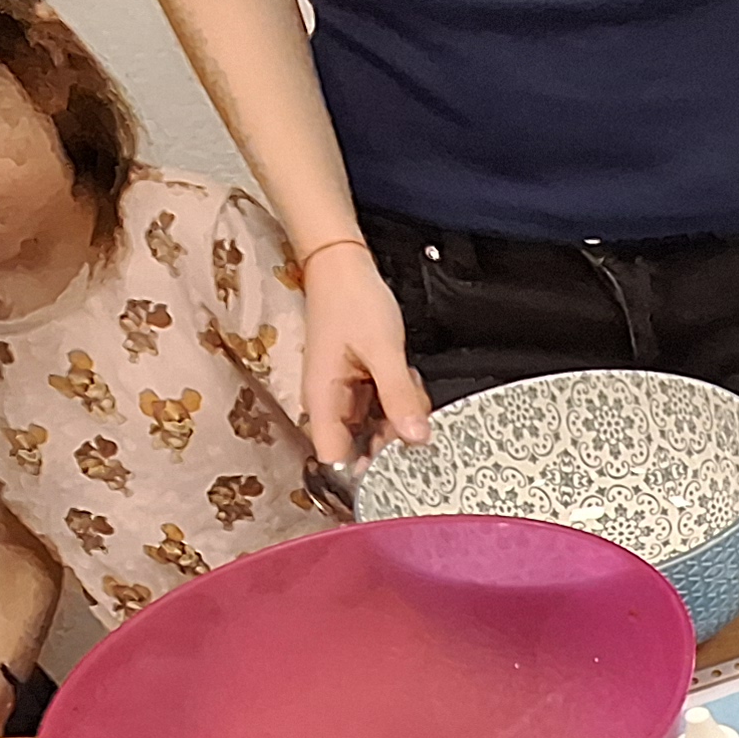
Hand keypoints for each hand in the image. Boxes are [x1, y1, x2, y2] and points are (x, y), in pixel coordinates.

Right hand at [297, 239, 433, 465]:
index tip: (400, 467)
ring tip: (407, 382)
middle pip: (362, 449)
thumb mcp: (382, 350)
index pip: (336, 461)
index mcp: (322, 402)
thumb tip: (416, 439)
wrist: (343, 265)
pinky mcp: (360, 385)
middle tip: (413, 410)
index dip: (365, 473)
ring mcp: (345, 396)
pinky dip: (400, 398)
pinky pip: (384, 407)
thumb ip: (398, 397)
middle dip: (394, 437)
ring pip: (378, 428)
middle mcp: (330, 405)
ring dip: (401, 413)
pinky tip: (406, 377)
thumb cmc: (352, 301)